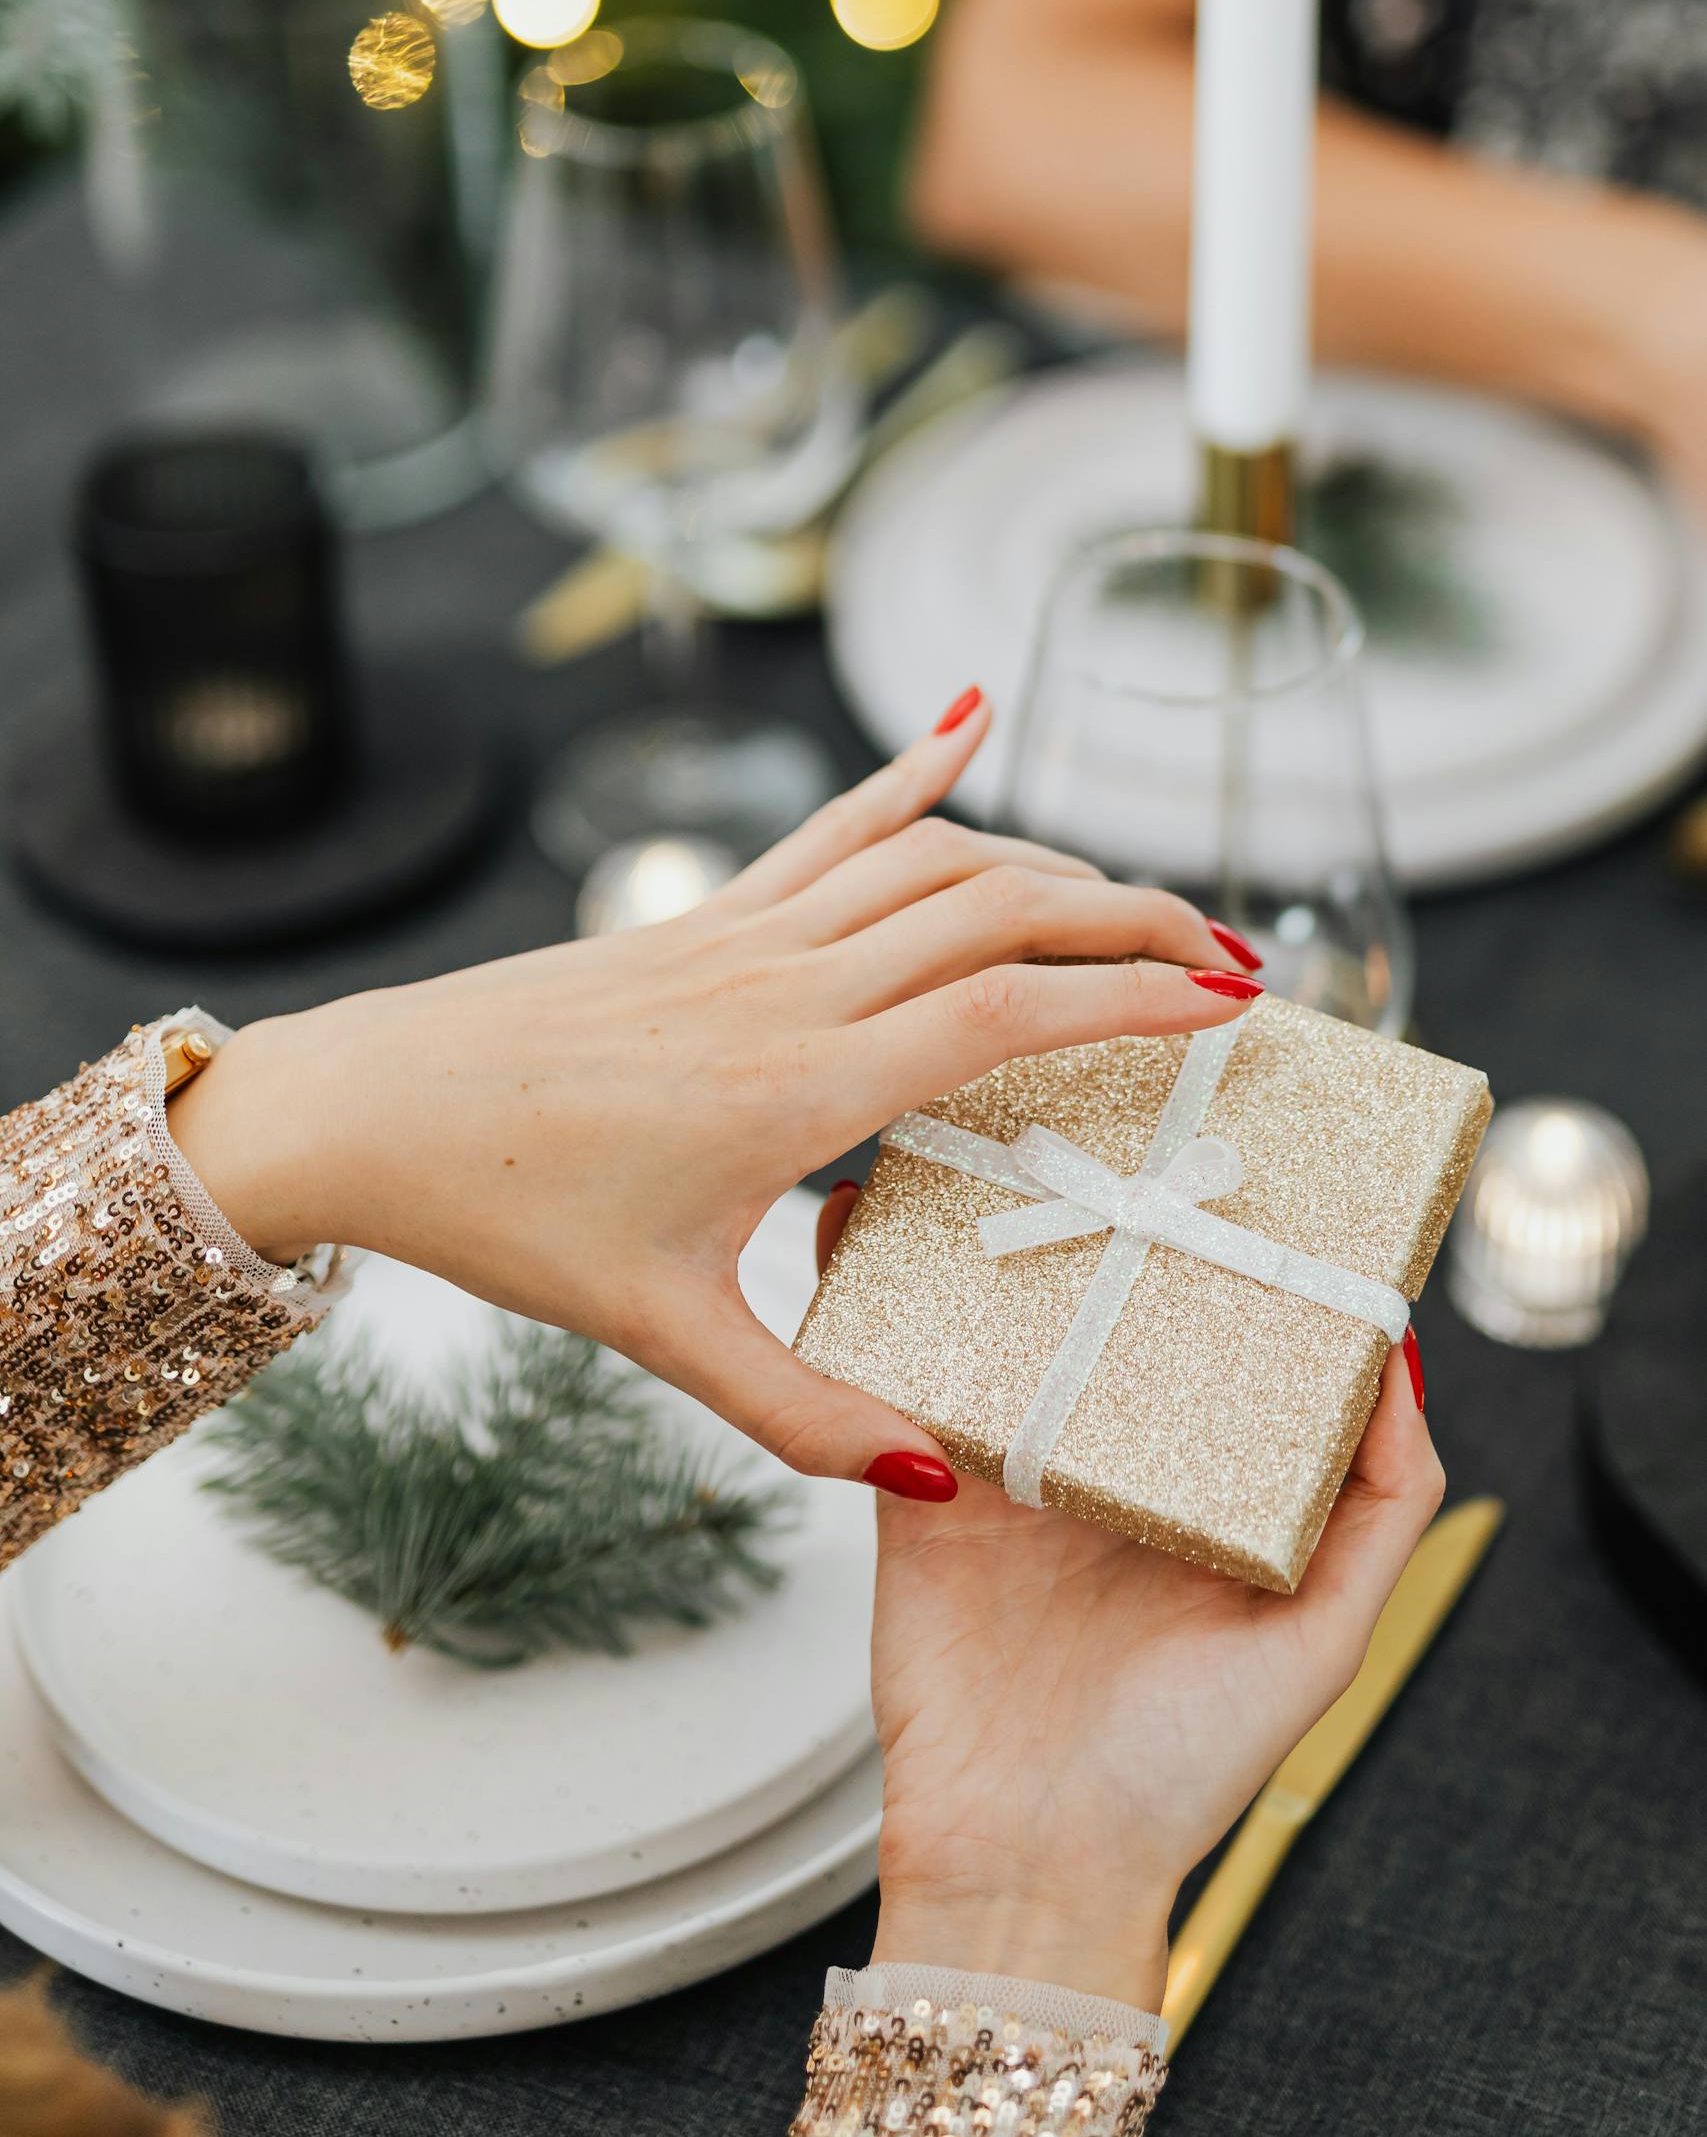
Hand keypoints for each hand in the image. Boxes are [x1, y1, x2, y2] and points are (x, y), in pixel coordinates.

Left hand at [167, 690, 1260, 1491]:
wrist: (373, 1109)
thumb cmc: (509, 1217)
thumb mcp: (665, 1336)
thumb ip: (807, 1413)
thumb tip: (938, 1473)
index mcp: (800, 1086)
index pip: (1008, 1011)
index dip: (1135, 999)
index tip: (1232, 1004)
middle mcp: (790, 985)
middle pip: (1000, 910)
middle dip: (1132, 920)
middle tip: (1229, 954)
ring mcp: (748, 934)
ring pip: (933, 858)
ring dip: (1052, 863)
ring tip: (1137, 905)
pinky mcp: (710, 915)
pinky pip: (832, 826)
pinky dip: (913, 771)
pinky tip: (971, 718)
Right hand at [817, 1185, 1441, 2009]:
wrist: (1028, 1859)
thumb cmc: (1185, 1766)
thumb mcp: (1324, 1640)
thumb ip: (1381, 1507)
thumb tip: (1398, 1356)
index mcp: (1199, 1478)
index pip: (1214, 1332)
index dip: (1221, 1250)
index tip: (1230, 1160)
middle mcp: (1106, 1456)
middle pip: (1100, 1306)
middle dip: (1096, 1218)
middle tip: (1088, 1113)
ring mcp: (1007, 1464)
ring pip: (996, 1320)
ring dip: (982, 1242)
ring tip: (976, 1145)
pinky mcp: (918, 1486)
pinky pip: (890, 1379)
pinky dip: (874, 1306)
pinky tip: (870, 1229)